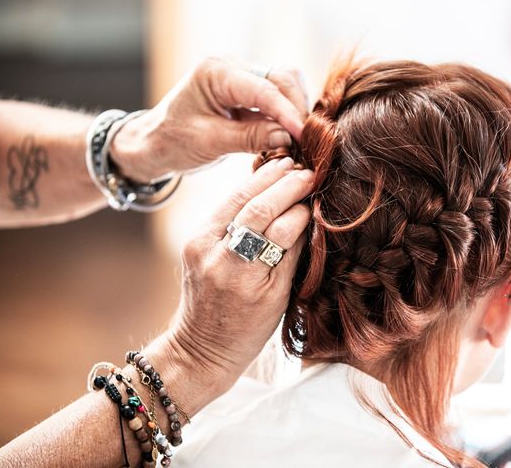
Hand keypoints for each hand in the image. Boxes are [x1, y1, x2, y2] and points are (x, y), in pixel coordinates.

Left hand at [110, 57, 308, 182]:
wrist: (154, 143)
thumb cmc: (172, 141)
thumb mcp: (209, 142)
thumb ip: (249, 138)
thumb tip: (287, 137)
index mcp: (216, 72)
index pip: (264, 89)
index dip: (287, 113)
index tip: (303, 136)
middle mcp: (232, 67)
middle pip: (282, 78)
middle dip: (296, 109)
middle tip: (304, 142)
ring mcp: (242, 77)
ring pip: (285, 85)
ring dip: (294, 112)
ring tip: (295, 142)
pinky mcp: (248, 91)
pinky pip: (277, 98)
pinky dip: (286, 117)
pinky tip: (287, 137)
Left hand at [152, 157, 312, 403]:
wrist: (201, 347)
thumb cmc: (248, 330)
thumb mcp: (279, 298)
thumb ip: (292, 255)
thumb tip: (308, 216)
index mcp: (244, 278)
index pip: (278, 228)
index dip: (300, 208)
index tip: (317, 193)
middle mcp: (217, 258)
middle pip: (254, 207)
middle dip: (284, 185)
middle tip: (306, 172)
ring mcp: (200, 246)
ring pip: (235, 200)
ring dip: (263, 179)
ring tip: (287, 164)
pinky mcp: (193, 240)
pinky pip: (223, 208)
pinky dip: (245, 191)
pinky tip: (262, 179)